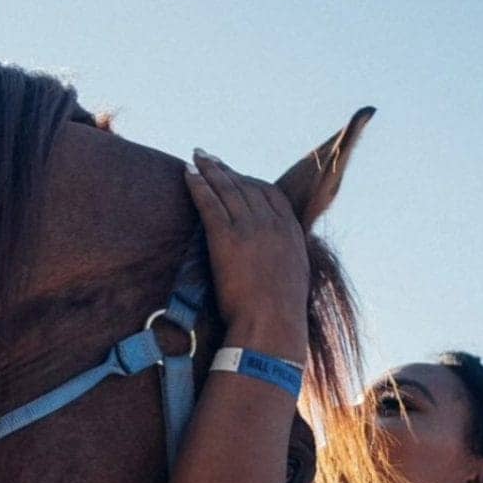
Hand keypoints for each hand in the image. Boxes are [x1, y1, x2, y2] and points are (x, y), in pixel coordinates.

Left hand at [184, 149, 309, 348]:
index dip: (249, 181)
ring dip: (210, 170)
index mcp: (291, 231)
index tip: (236, 175)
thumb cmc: (280, 314)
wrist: (272, 324)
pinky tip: (187, 173)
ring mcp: (250, 228)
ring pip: (227, 189)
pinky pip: (210, 202)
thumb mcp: (294, 279)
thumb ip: (287, 260)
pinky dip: (198, 184)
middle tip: (209, 158)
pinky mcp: (227, 236)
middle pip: (246, 186)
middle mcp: (272, 223)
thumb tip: (280, 265)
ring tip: (196, 158)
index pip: (269, 194)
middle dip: (226, 170)